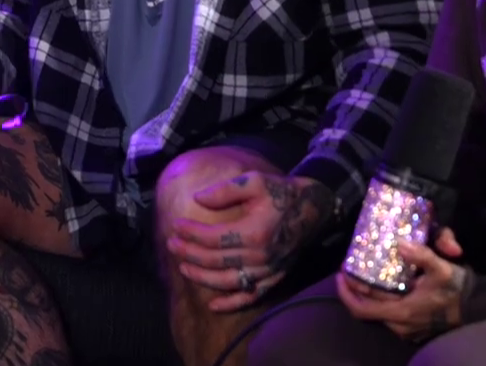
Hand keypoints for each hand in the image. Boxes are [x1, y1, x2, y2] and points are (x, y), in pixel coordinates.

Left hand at [164, 172, 333, 311]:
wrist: (314, 208)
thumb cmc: (281, 192)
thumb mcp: (255, 181)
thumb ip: (225, 190)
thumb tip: (198, 198)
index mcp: (254, 232)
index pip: (213, 237)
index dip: (191, 233)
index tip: (175, 225)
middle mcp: (260, 256)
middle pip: (216, 261)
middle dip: (190, 253)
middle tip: (171, 245)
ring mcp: (268, 270)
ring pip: (228, 281)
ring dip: (202, 278)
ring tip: (183, 268)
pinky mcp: (274, 278)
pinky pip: (251, 296)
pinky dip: (231, 303)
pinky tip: (212, 306)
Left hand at [339, 228, 468, 341]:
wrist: (480, 308)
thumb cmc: (457, 289)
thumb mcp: (441, 268)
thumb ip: (421, 255)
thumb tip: (401, 244)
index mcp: (401, 312)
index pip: (361, 308)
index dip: (346, 292)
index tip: (340, 274)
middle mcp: (400, 325)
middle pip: (367, 310)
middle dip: (356, 291)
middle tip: (350, 271)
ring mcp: (407, 330)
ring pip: (379, 314)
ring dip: (370, 297)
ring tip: (365, 276)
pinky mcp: (415, 329)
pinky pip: (390, 316)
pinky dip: (383, 302)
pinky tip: (385, 286)